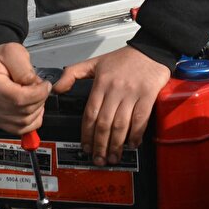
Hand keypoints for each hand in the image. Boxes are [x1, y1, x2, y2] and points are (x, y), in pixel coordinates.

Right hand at [0, 42, 51, 133]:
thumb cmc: (2, 58)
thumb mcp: (14, 52)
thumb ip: (24, 69)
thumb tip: (33, 85)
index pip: (19, 98)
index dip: (38, 93)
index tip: (45, 85)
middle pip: (23, 111)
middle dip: (39, 99)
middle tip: (41, 88)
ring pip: (23, 122)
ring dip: (37, 109)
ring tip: (35, 95)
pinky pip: (20, 129)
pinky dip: (32, 121)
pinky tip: (33, 108)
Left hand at [54, 46, 170, 165]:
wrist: (151, 49)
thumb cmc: (125, 58)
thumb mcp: (95, 62)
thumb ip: (73, 73)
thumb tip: (57, 88)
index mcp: (102, 83)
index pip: (90, 114)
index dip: (86, 134)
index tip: (85, 147)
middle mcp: (116, 89)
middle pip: (104, 123)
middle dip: (100, 145)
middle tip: (99, 158)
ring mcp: (132, 93)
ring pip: (121, 125)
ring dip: (116, 145)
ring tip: (113, 157)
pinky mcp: (148, 95)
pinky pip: (141, 119)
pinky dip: (136, 134)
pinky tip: (132, 144)